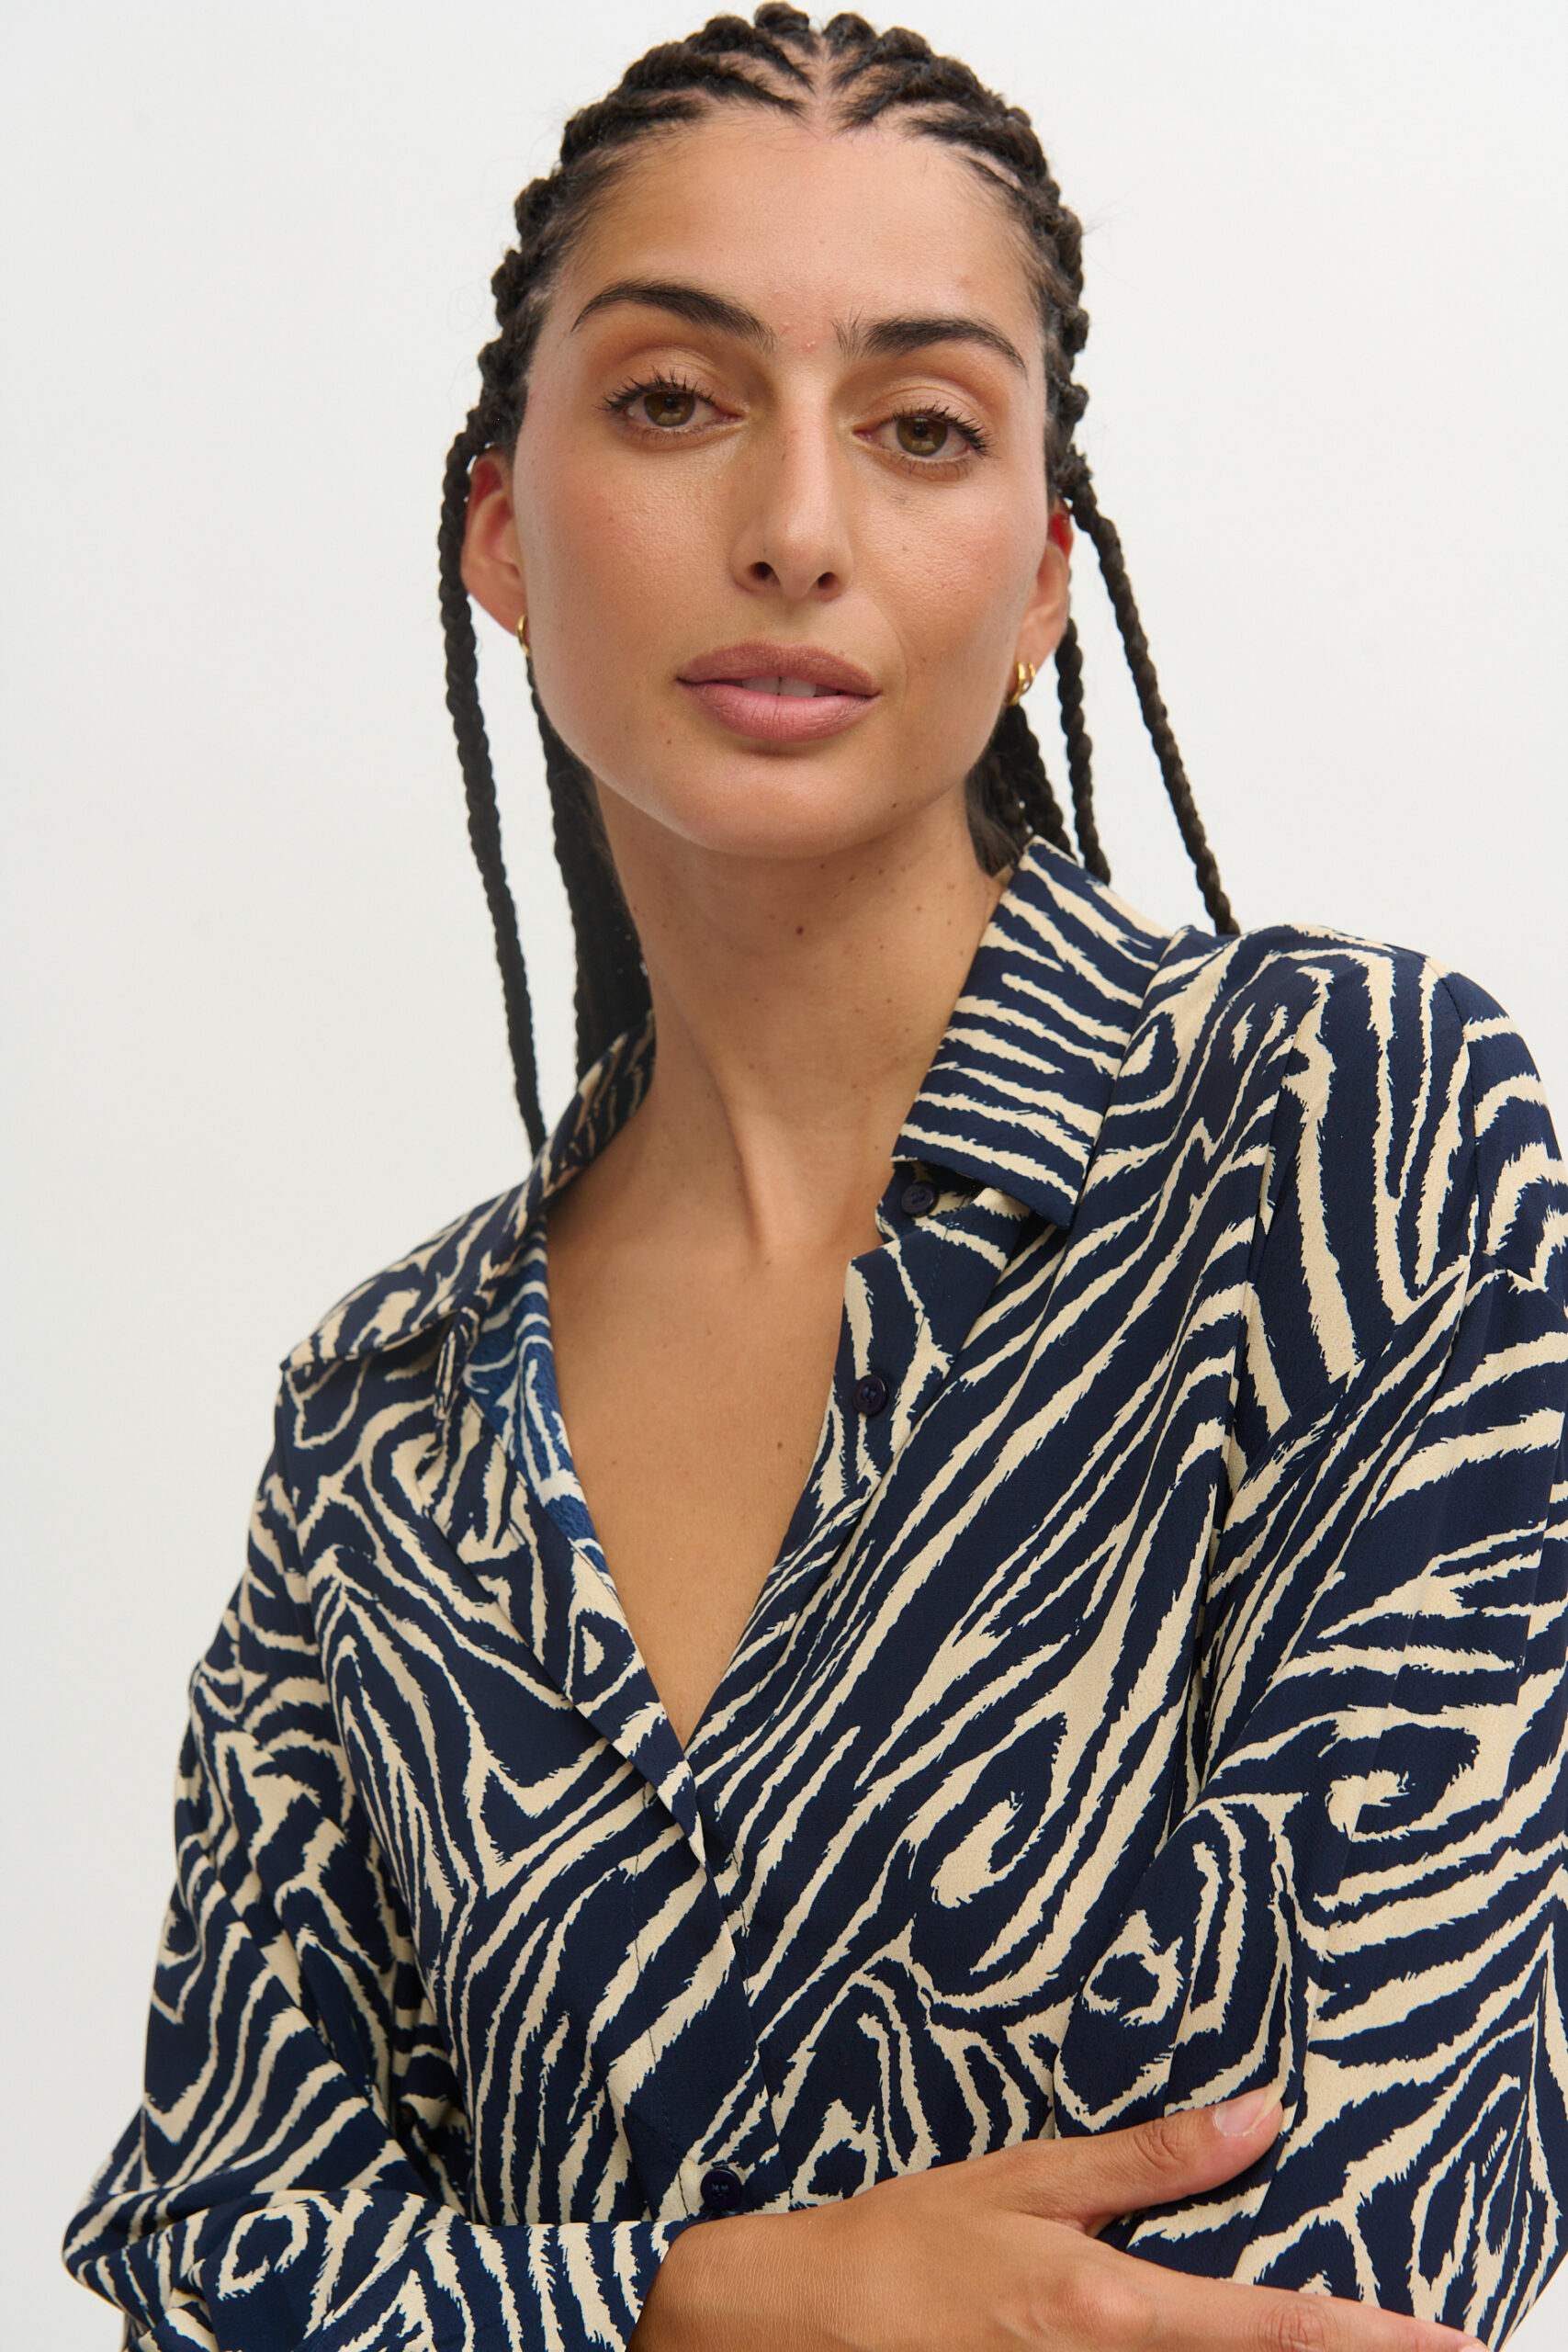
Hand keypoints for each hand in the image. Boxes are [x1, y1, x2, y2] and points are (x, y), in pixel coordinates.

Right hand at [633, 2093, 1486, 2351]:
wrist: (794, 2331)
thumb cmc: (901, 2244)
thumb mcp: (1022, 2180)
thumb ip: (1145, 2160)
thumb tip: (1256, 2117)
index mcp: (1108, 2307)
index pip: (1271, 2332)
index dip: (1371, 2342)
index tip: (1452, 2343)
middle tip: (1418, 2343)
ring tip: (1327, 2336)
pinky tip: (1216, 2347)